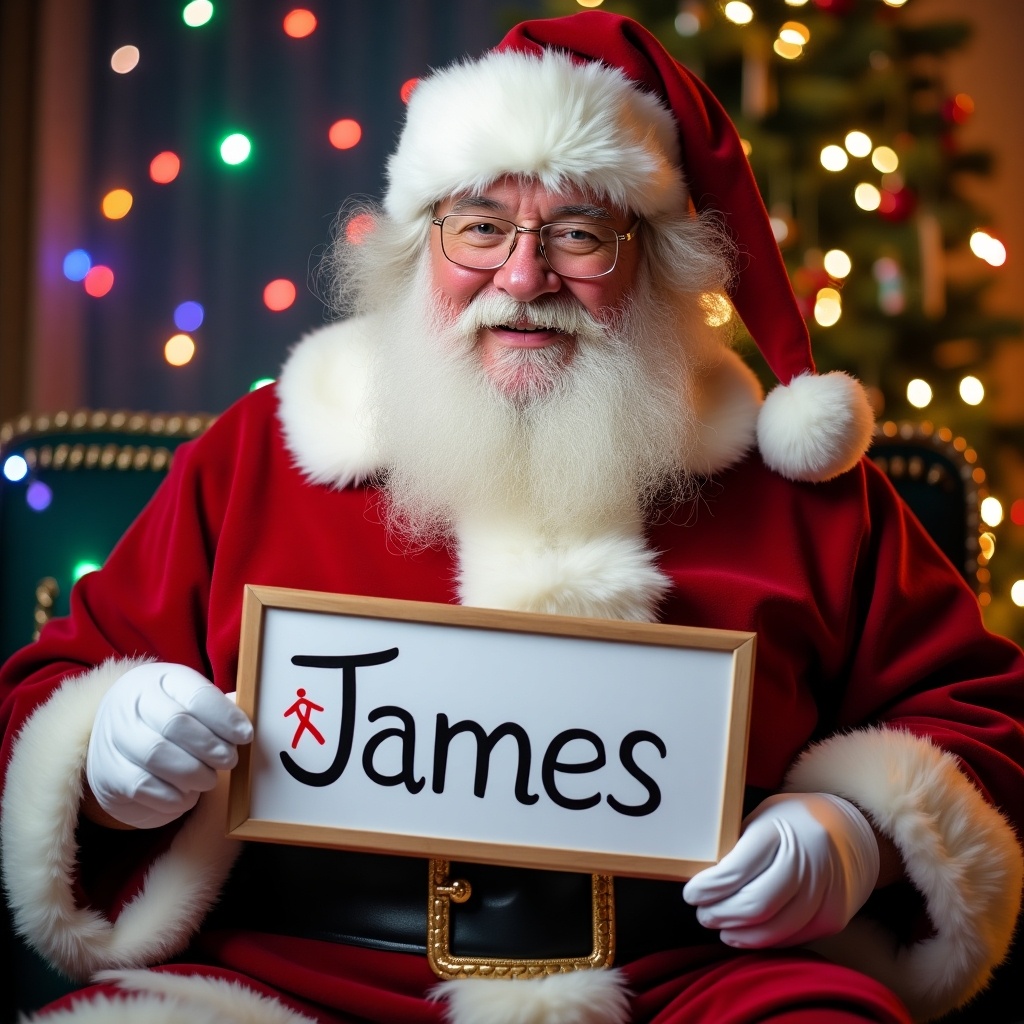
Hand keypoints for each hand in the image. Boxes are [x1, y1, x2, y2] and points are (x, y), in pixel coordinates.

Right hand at [86, 662, 253, 828]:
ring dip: (194, 773)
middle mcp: (131, 704)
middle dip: (211, 747)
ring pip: (157, 756)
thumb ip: (220, 710)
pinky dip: (173, 795)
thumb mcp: (191, 703)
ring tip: (208, 779)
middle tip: (230, 760)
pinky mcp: (107, 774)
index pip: (197, 695)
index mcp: (161, 680)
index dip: (226, 718)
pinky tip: (186, 794)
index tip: (245, 736)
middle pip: (176, 724)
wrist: (115, 737)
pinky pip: (143, 787)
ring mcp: (113, 738)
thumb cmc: (169, 718)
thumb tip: (247, 725)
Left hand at [682, 792, 878, 947]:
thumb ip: (737, 847)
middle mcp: (807, 862)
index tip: (691, 894)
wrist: (849, 831)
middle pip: (755, 905)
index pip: (737, 870)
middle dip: (720, 914)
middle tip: (703, 914)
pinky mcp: (833, 917)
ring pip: (773, 929)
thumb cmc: (792, 822)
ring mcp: (825, 892)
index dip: (708, 888)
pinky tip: (746, 933)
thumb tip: (704, 881)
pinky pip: (791, 937)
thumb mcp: (762, 819)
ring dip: (739, 933)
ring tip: (720, 926)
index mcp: (781, 832)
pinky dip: (764, 939)